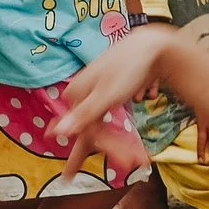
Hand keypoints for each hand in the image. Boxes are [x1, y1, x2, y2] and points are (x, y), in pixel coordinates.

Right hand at [55, 27, 177, 179]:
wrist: (151, 43)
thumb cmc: (127, 68)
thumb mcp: (106, 96)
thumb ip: (83, 115)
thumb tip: (57, 132)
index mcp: (77, 94)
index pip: (84, 132)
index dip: (98, 151)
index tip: (116, 165)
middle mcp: (83, 91)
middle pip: (94, 128)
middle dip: (114, 147)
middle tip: (133, 162)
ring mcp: (98, 88)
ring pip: (106, 120)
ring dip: (121, 137)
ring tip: (137, 152)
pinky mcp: (113, 84)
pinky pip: (116, 105)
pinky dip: (130, 109)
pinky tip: (143, 97)